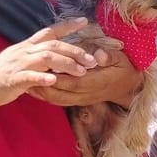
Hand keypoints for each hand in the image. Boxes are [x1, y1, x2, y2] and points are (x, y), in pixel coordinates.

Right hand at [0, 19, 94, 106]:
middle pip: (53, 46)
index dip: (67, 25)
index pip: (50, 32)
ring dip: (65, 64)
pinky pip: (28, 77)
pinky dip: (42, 77)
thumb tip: (59, 55)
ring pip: (45, 59)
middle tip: (93, 60)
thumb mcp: (21, 59)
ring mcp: (18, 64)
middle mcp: (24, 52)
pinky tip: (54, 80)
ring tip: (81, 72)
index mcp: (27, 46)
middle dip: (75, 52)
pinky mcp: (12, 79)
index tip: (85, 21)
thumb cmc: (2, 72)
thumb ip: (39, 57)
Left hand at [29, 42, 143, 106]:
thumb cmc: (124, 68)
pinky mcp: (78, 100)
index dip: (58, 78)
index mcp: (98, 82)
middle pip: (61, 93)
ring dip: (42, 92)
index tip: (44, 68)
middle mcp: (88, 94)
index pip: (74, 82)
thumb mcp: (121, 58)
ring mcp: (82, 99)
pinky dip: (46, 95)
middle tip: (28, 75)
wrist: (130, 86)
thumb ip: (109, 56)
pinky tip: (35, 87)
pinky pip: (59, 101)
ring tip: (26, 81)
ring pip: (58, 99)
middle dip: (43, 86)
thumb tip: (99, 55)